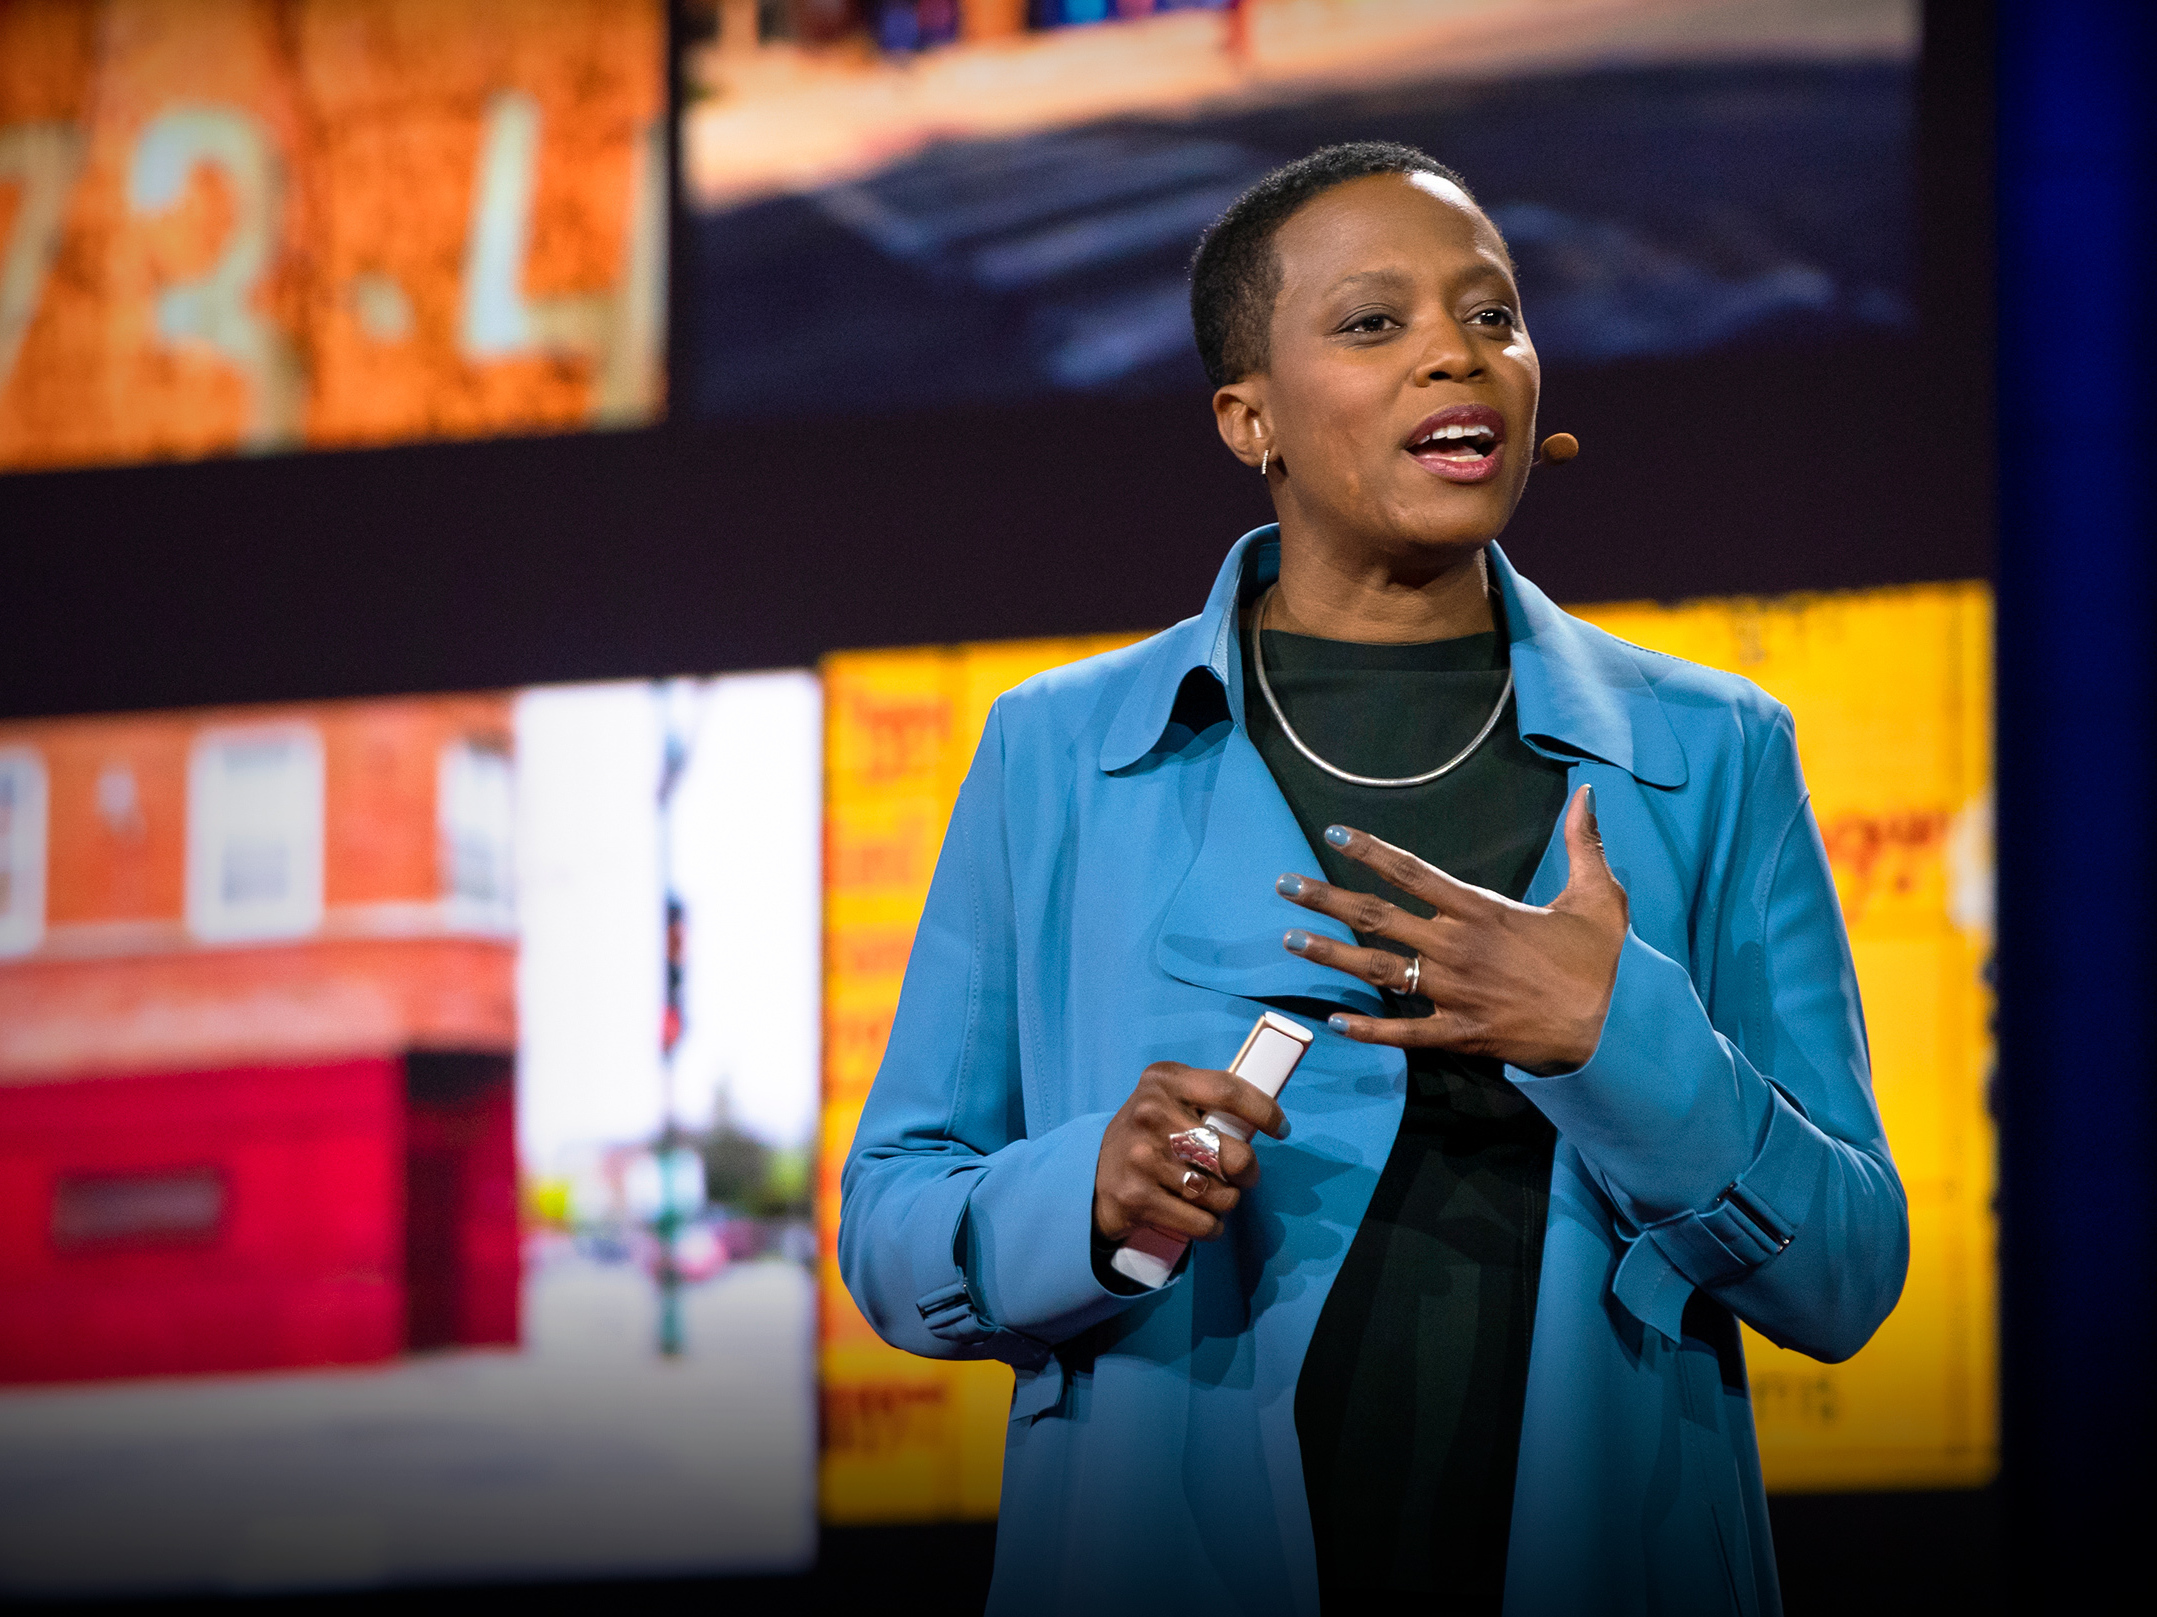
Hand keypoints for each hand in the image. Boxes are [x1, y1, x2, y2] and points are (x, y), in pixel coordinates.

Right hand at [1093, 1061, 1288, 1243]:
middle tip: (1241, 1176)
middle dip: (1248, 1173)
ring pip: (1221, 1195)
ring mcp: (1142, 1158)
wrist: (1089, 1174)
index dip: (1264, 1111)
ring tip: (1211, 1195)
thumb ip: (1206, 1099)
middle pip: (1233, 1155)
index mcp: (1164, 1081)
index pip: (1229, 1090)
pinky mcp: (1138, 1198)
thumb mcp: (1166, 1098)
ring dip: (1226, 1202)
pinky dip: (1211, 1227)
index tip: (1280, 1129)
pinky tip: (1201, 1217)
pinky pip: (1203, 1223)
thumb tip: (1264, 1117)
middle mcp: (1150, 1114)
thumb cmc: (1146, 1134)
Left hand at [1277, 785, 1626, 1074]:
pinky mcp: (1458, 1034)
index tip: (1335, 833)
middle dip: (1327, 899)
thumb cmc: (1599, 962)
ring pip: (1378, 970)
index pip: (1414, 873)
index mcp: (1482, 911)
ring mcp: (1453, 993)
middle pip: (1378, 918)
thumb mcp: (1599, 896)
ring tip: (1289, 940)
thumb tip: (1587, 791)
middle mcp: (1456, 948)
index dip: (1371, 851)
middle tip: (1284, 885)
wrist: (1612, 1030)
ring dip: (1329, 955)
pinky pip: (1404, 1033)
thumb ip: (1584, 843)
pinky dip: (1367, 1029)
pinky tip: (1333, 1021)